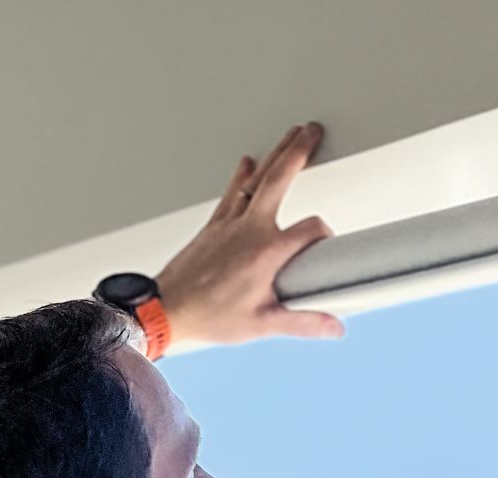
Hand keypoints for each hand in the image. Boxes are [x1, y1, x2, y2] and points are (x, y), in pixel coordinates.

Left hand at [155, 121, 346, 347]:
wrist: (165, 312)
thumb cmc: (207, 317)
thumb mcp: (262, 325)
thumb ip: (303, 322)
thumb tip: (333, 326)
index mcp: (266, 253)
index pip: (309, 229)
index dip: (324, 232)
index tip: (327, 241)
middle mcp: (247, 230)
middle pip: (279, 178)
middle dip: (298, 151)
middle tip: (312, 132)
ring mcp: (228, 224)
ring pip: (256, 178)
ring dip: (275, 153)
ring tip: (291, 136)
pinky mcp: (213, 226)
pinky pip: (231, 192)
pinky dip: (242, 175)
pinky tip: (248, 163)